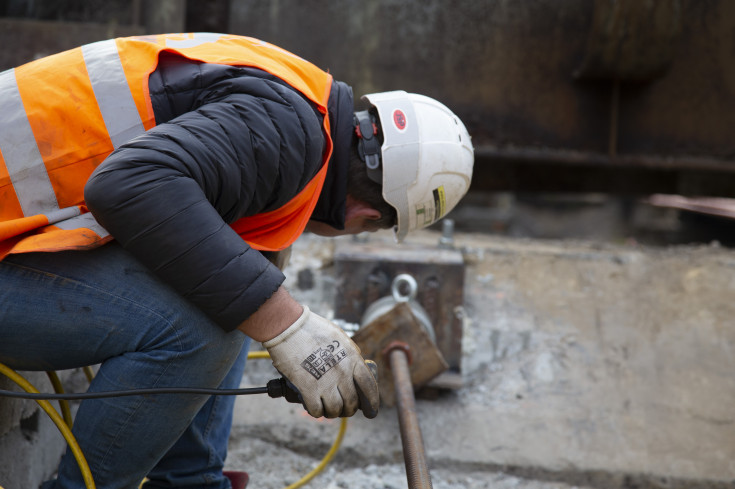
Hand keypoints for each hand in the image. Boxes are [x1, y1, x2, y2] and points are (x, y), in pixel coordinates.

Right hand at [263, 306, 378, 417]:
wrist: (288, 326)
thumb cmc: (312, 328)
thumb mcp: (339, 337)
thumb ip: (349, 353)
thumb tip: (355, 366)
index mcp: (352, 358)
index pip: (369, 386)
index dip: (372, 402)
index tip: (371, 410)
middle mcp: (342, 372)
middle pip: (352, 402)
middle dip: (349, 410)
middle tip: (343, 409)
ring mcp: (325, 381)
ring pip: (335, 409)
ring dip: (332, 412)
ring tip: (327, 408)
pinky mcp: (308, 388)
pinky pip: (316, 410)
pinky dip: (316, 411)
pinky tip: (314, 406)